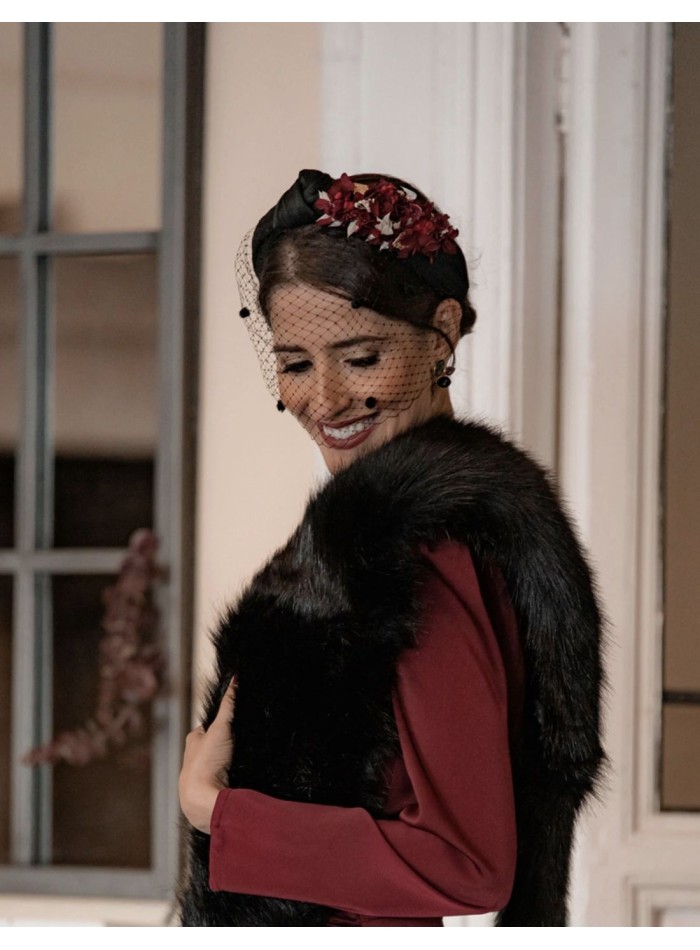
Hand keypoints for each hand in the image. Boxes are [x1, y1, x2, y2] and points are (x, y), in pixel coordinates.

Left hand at [178, 675, 237, 833]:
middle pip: (218, 742)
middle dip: (231, 741)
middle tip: (247, 737)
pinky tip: (245, 772)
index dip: (225, 720)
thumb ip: (229, 706)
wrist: (204, 800)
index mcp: (193, 740)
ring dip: (234, 759)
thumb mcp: (220, 729)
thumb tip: (234, 680)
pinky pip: (227, 775)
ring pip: (223, 760)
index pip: (211, 724)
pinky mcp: (213, 787)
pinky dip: (236, 772)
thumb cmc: (205, 763)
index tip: (239, 717)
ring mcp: (205, 773)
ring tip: (249, 755)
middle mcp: (196, 756)